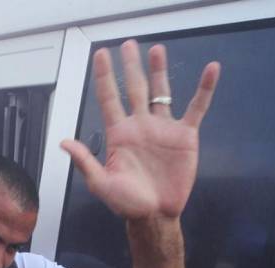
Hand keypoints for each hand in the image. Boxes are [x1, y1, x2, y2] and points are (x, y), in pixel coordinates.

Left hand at [61, 40, 219, 220]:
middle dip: (131, 67)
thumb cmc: (126, 203)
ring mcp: (162, 129)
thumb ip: (85, 161)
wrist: (155, 216)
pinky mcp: (185, 137)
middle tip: (129, 44)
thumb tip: (63, 141)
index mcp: (119, 134)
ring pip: (161, 93)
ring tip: (156, 50)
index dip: (104, 77)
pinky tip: (211, 70)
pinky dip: (204, 89)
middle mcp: (140, 126)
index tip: (102, 55)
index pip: (109, 98)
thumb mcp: (101, 183)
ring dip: (159, 71)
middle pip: (134, 89)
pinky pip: (196, 108)